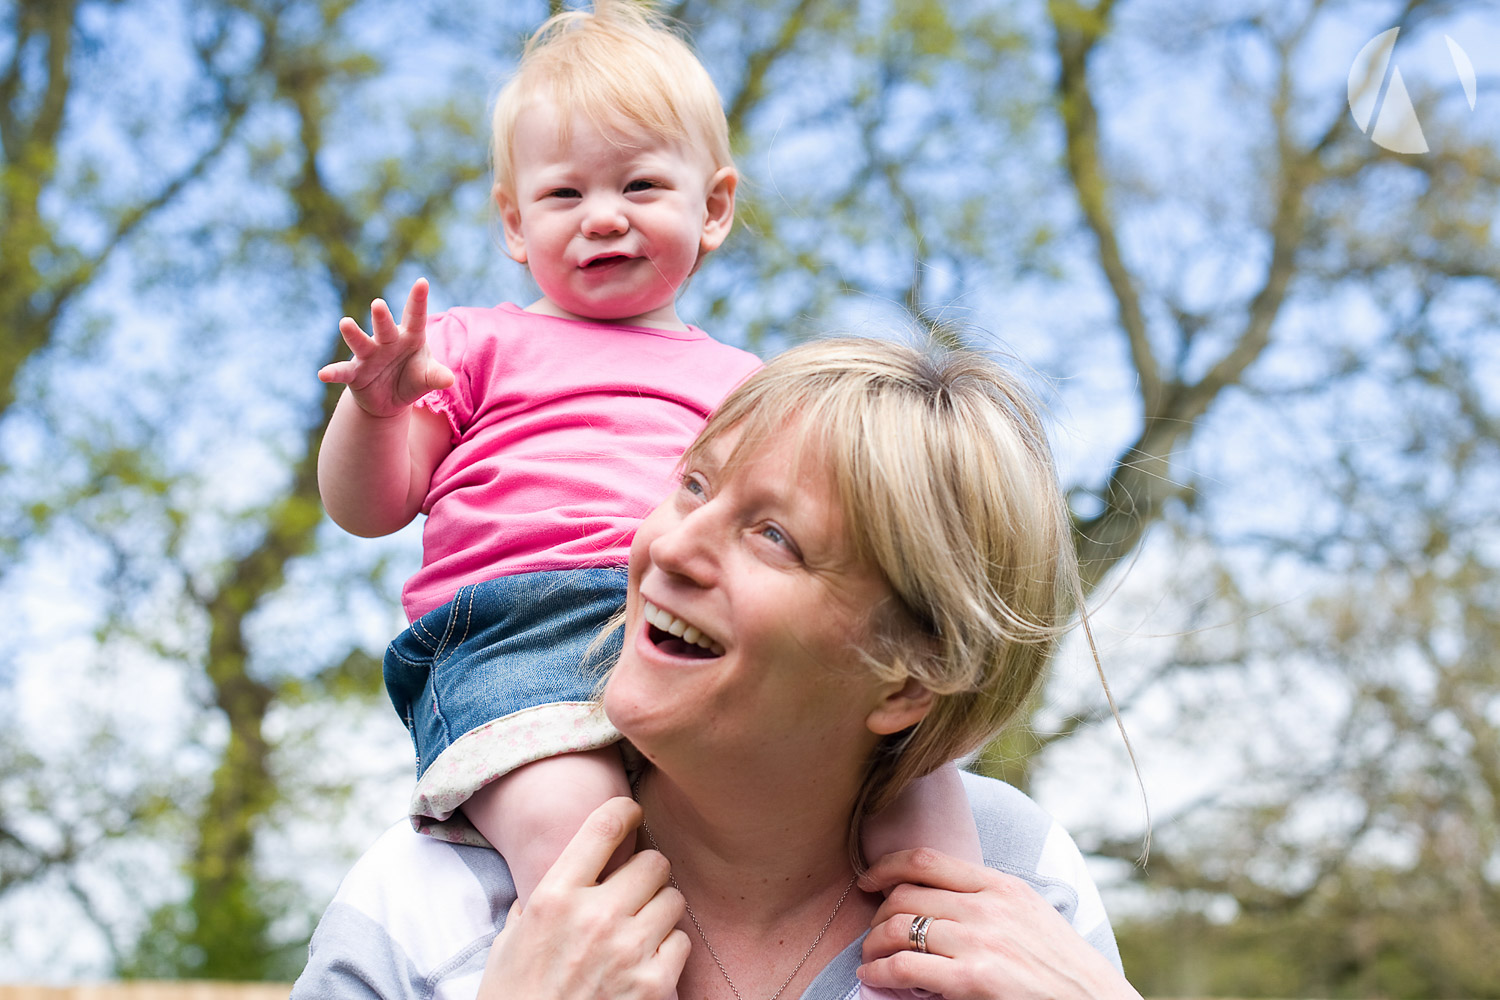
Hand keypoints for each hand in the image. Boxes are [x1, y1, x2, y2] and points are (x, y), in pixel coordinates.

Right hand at [318, 278, 453, 417]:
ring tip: (345, 323)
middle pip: (385, 327)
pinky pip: (343, 371)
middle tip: (378, 304)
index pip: (415, 317)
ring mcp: (369, 356)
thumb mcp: (426, 378)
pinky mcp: (354, 374)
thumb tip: (448, 380)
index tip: (422, 282)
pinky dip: (333, 372)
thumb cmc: (412, 377)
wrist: (390, 398)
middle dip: (381, 317)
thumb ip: (436, 376)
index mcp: (409, 337)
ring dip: (353, 334)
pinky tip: (323, 374)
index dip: (418, 300)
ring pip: (360, 343)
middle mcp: (387, 342)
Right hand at [479, 797, 689, 999]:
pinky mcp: (654, 984)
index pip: (604, 827)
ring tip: (638, 929)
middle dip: (647, 873)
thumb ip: (544, 897)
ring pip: (673, 898)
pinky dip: (669, 949)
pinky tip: (645, 961)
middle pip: (654, 861)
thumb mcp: (513, 937)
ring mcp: (628, 950)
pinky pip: (682, 941)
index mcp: (555, 896)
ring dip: (659, 910)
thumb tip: (571, 865)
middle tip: (635, 890)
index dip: (626, 811)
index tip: (633, 812)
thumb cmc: (516, 996)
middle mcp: (595, 916)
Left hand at [857, 849, 1140, 999]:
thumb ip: (988, 901)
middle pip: (905, 895)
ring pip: (898, 928)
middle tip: (873, 934)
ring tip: (871, 960)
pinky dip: (880, 971)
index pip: (927, 860)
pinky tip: (876, 978)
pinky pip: (906, 966)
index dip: (886, 866)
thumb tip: (937, 902)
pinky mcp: (974, 979)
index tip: (869, 880)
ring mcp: (980, 941)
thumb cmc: (1061, 968)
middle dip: (878, 914)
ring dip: (873, 946)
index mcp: (1001, 886)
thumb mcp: (1030, 915)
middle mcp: (988, 907)